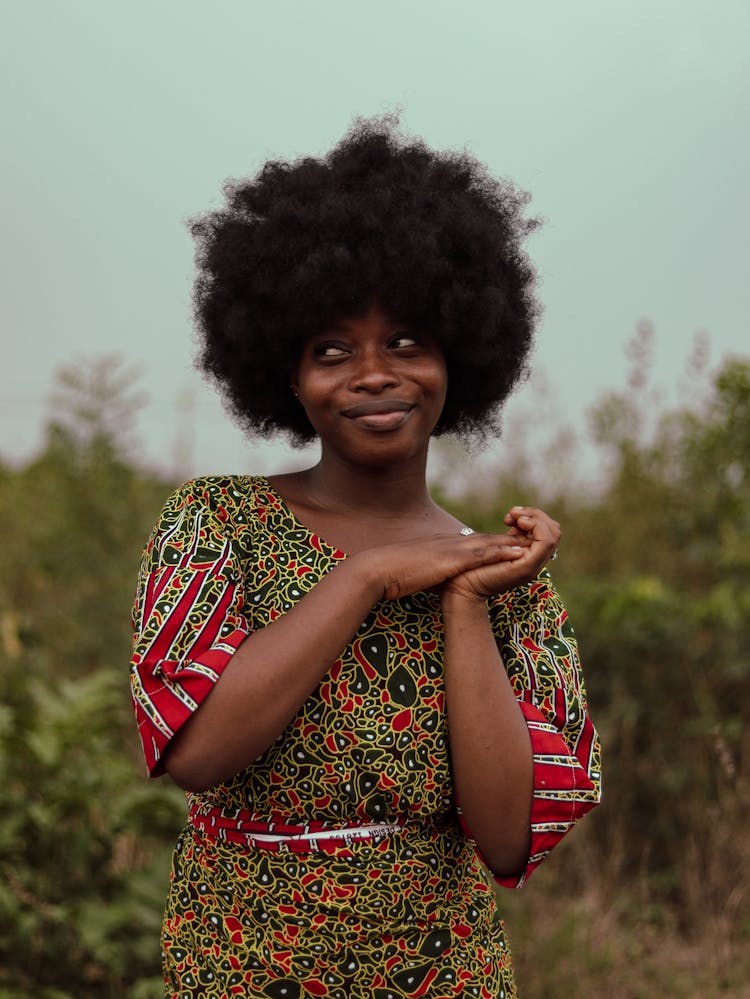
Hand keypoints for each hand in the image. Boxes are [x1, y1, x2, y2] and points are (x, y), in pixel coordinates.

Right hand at [355, 532, 530, 601]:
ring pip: (490, 542)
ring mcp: (452, 548)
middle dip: (514, 540)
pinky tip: (519, 553)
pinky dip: (501, 551)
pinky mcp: (451, 557)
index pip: (476, 543)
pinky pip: (481, 553)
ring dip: (515, 542)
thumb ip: (431, 570)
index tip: (516, 547)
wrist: (378, 569)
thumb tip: (438, 578)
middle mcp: (451, 542)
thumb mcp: (419, 571)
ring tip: (539, 543)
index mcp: (444, 546)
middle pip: (489, 538)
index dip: (498, 545)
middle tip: (537, 541)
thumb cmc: (393, 574)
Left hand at [443, 506, 560, 601]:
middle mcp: (534, 561)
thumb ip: (510, 537)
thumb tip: (520, 519)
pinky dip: (536, 526)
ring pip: (554, 534)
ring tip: (514, 518)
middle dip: (536, 515)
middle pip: (555, 531)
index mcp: (528, 555)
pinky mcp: (527, 567)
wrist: (462, 587)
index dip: (533, 516)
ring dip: (535, 518)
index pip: (548, 530)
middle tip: (513, 515)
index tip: (511, 516)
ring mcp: (533, 565)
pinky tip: (518, 523)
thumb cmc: (472, 567)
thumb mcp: (496, 546)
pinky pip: (546, 542)